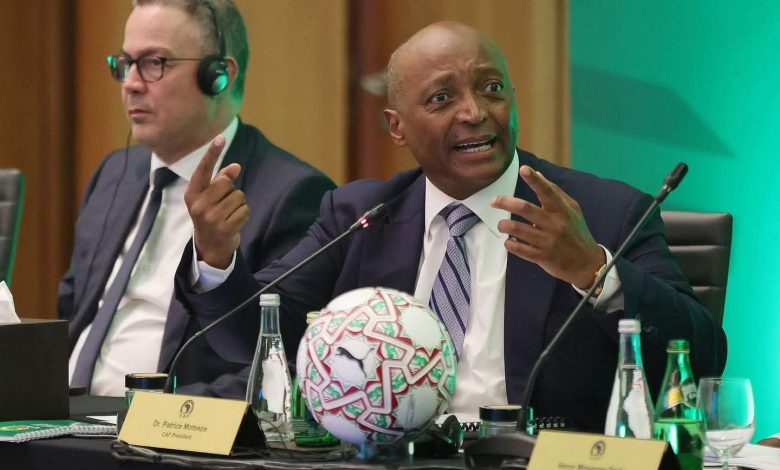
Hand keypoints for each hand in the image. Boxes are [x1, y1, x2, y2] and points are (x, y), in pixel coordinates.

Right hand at [184, 135, 249, 268]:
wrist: (210, 245)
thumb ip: (221, 179)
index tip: (220, 138)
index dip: (212, 153)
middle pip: (227, 183)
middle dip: (231, 190)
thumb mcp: (210, 196)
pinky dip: (244, 214)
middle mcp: (199, 205)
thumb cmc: (211, 214)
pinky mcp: (225, 228)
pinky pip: (245, 210)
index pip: (203, 170)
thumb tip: (236, 166)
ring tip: (229, 213)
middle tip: (224, 203)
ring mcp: (211, 218)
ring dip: (239, 203)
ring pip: (239, 196)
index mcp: (192, 193)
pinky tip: (235, 221)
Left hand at [491, 165, 604, 288]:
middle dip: (506, 203)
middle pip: (525, 209)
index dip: (535, 180)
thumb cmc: (576, 232)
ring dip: (504, 225)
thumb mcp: (572, 210)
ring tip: (501, 225)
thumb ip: (555, 192)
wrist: (586, 263)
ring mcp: (547, 241)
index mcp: (563, 211)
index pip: (548, 192)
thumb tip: (537, 174)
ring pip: (517, 229)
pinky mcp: (541, 257)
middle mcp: (555, 224)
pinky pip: (518, 248)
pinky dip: (509, 243)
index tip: (524, 169)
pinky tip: (509, 241)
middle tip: (494, 201)